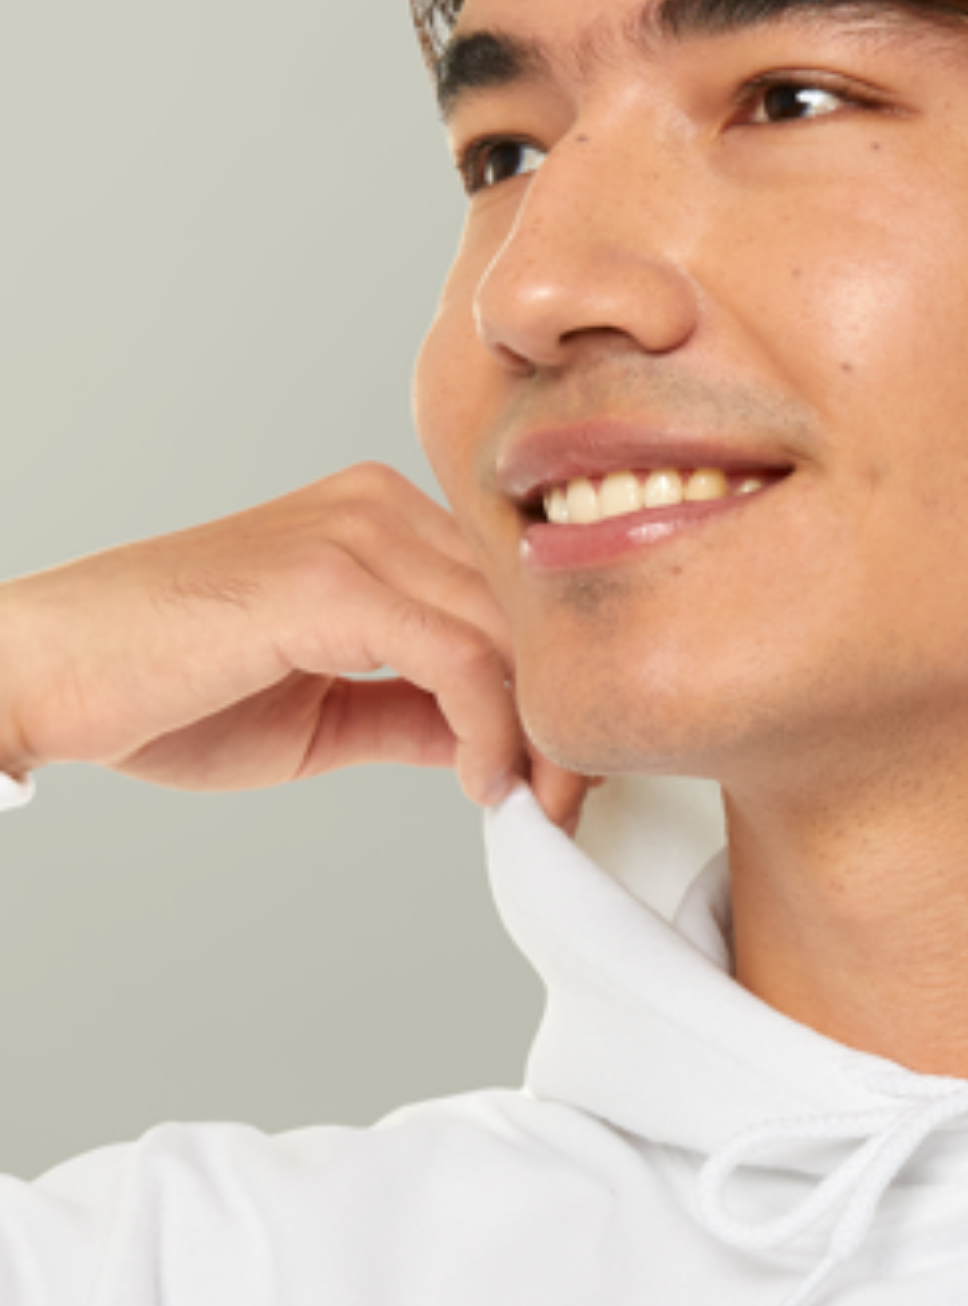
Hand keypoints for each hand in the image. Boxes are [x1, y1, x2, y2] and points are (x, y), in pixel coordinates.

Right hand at [0, 463, 592, 828]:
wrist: (41, 677)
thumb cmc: (160, 690)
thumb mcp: (324, 712)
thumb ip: (416, 711)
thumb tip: (499, 745)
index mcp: (382, 519)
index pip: (509, 595)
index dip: (550, 684)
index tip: (568, 769)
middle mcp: (380, 506)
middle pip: (523, 606)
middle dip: (560, 708)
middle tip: (575, 795)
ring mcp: (356, 532)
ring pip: (505, 629)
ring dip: (539, 727)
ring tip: (540, 798)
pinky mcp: (329, 580)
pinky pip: (457, 654)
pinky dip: (489, 725)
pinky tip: (484, 781)